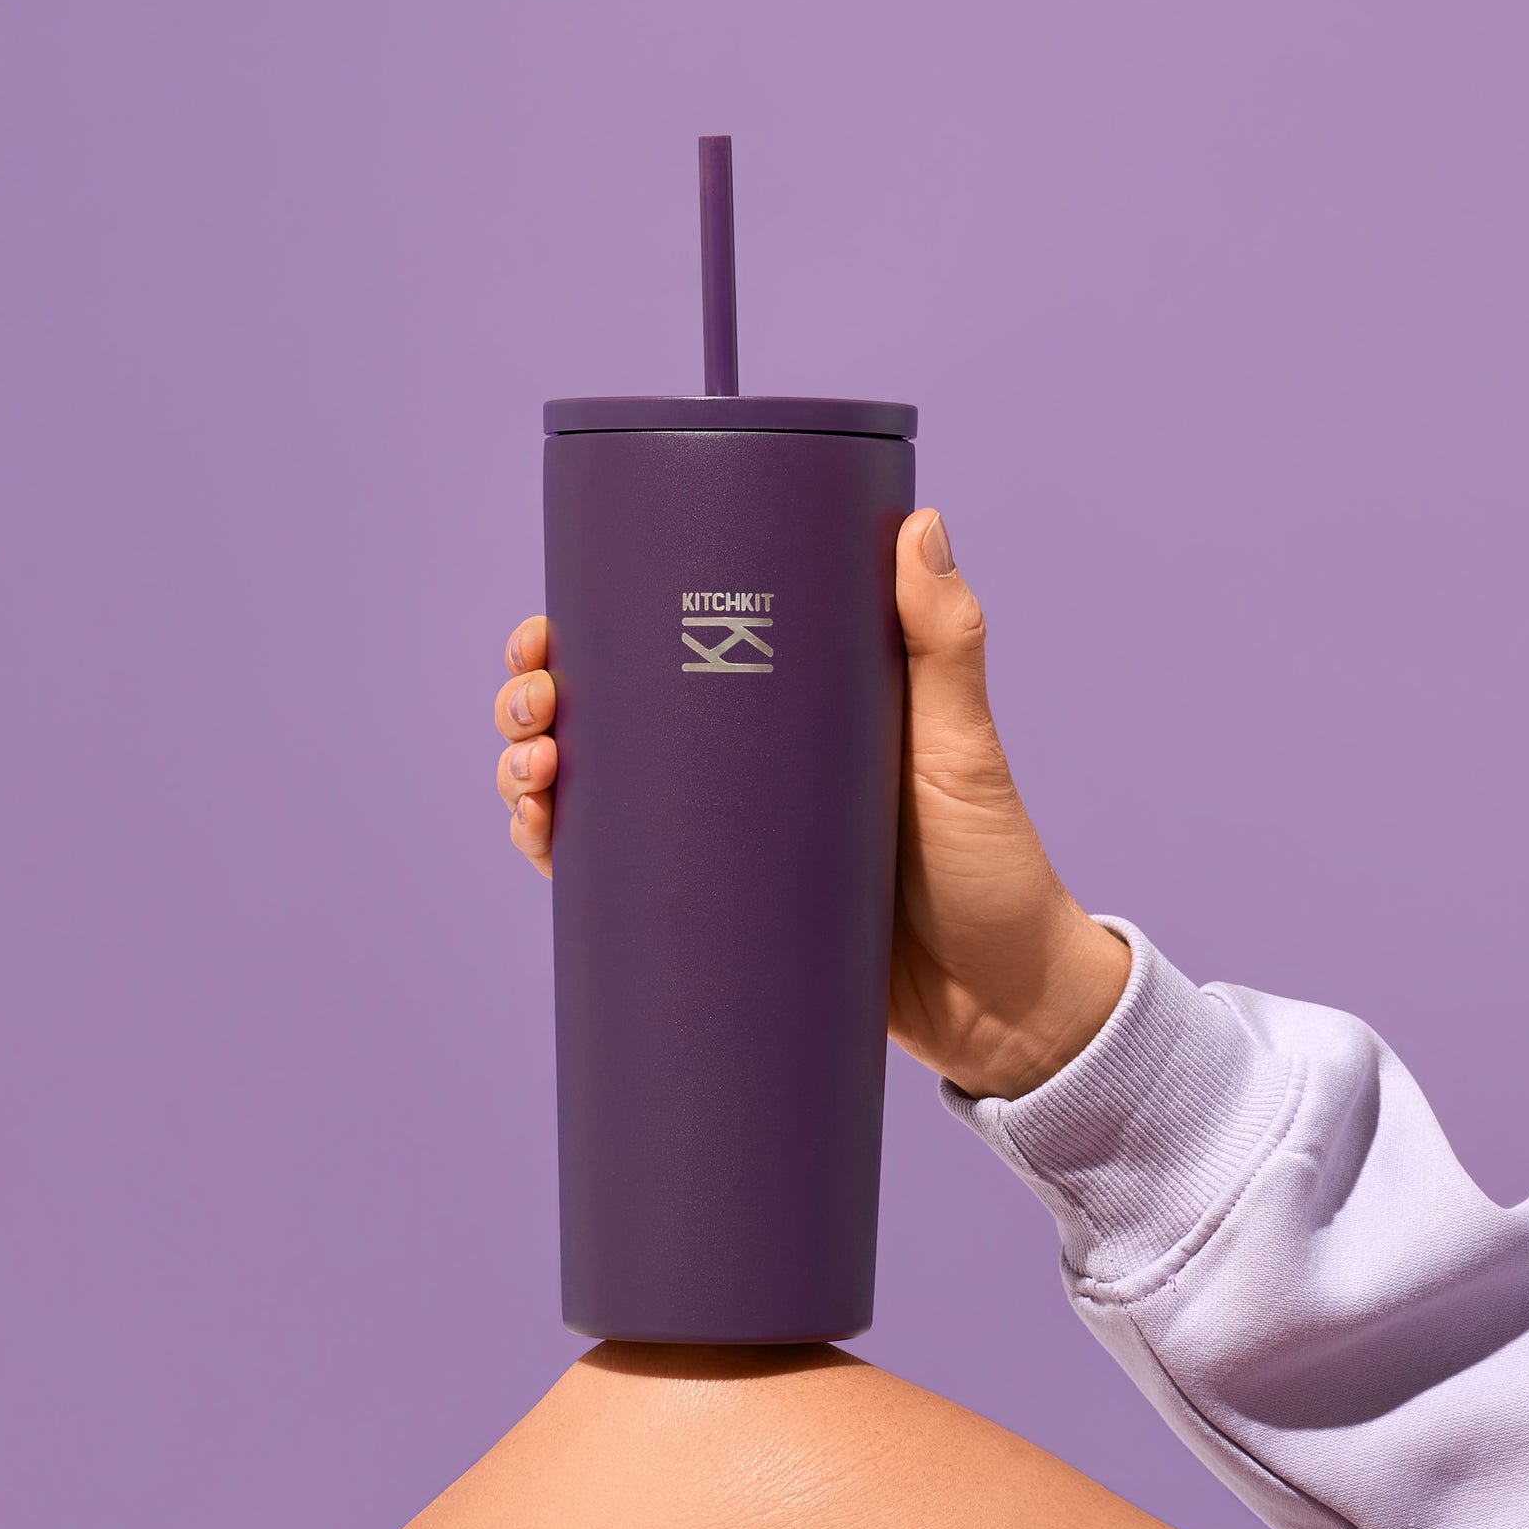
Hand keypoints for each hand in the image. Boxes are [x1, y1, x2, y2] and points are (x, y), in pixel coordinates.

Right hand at [491, 510, 1128, 1099]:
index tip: (547, 629)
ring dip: (528, 773)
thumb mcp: (960, 748)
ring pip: (592, 793)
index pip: (663, 649)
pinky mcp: (718, 914)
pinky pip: (617, 881)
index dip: (585, 634)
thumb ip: (944, 644)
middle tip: (535, 705)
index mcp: (782, 708)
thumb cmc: (991, 869)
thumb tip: (918, 520)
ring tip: (530, 777)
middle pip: (603, 716)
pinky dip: (562, 855)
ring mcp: (721, 844)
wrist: (1000, 1008)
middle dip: (536, 702)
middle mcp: (737, 767)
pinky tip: (538, 838)